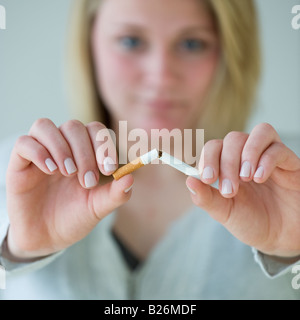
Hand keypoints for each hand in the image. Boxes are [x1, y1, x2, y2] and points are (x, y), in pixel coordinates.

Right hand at [5, 119, 132, 259]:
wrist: (46, 238)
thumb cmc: (74, 218)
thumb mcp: (98, 207)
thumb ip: (115, 194)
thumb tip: (130, 178)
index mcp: (84, 154)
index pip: (95, 130)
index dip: (103, 144)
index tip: (108, 169)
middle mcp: (63, 148)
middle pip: (73, 127)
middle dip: (84, 152)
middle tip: (88, 181)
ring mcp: (40, 153)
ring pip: (46, 126)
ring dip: (61, 148)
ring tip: (68, 173)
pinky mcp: (19, 164)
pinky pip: (24, 143)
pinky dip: (39, 152)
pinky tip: (50, 170)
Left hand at [186, 123, 299, 257]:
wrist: (280, 238)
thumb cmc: (250, 222)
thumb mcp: (224, 212)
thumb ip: (206, 198)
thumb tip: (188, 180)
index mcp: (228, 165)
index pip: (214, 147)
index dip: (208, 158)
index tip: (208, 179)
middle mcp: (248, 157)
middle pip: (234, 138)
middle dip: (227, 163)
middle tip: (229, 190)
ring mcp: (269, 157)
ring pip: (260, 132)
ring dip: (248, 153)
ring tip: (246, 178)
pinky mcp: (290, 163)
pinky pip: (279, 148)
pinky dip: (267, 160)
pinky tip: (260, 179)